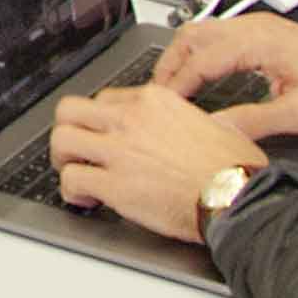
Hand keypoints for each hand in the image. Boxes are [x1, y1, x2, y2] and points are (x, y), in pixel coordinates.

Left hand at [47, 84, 266, 244]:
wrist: (236, 197)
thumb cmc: (235, 169)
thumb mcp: (219, 125)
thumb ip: (197, 120)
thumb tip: (198, 124)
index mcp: (155, 101)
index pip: (106, 99)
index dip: (101, 121)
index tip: (104, 136)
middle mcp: (132, 119)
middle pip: (71, 110)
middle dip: (68, 130)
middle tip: (76, 149)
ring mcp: (120, 150)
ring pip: (62, 139)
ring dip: (64, 159)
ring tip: (75, 172)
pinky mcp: (115, 184)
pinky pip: (71, 178)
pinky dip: (72, 190)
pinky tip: (85, 197)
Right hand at [150, 16, 297, 137]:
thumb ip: (252, 121)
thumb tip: (215, 132)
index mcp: (260, 40)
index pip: (201, 60)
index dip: (176, 86)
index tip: (161, 108)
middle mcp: (256, 28)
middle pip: (193, 36)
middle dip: (169, 65)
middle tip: (156, 97)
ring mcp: (261, 29)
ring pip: (204, 34)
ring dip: (183, 58)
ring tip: (171, 90)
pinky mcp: (267, 37)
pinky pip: (220, 39)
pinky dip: (200, 56)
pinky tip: (198, 78)